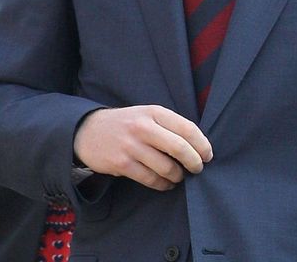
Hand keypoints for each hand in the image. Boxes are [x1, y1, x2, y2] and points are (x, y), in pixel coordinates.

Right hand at [72, 105, 212, 190]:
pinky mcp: (121, 163)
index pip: (187, 128)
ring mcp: (131, 146)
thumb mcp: (147, 115)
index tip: (208, 155)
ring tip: (179, 176)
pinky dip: (162, 184)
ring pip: (166, 167)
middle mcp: (143, 127)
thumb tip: (198, 146)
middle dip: (194, 162)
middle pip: (180, 148)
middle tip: (198, 169)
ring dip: (178, 176)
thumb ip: (169, 126)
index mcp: (155, 112)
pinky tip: (166, 183)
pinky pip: (150, 178)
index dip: (202, 145)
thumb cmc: (127, 124)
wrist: (88, 131)